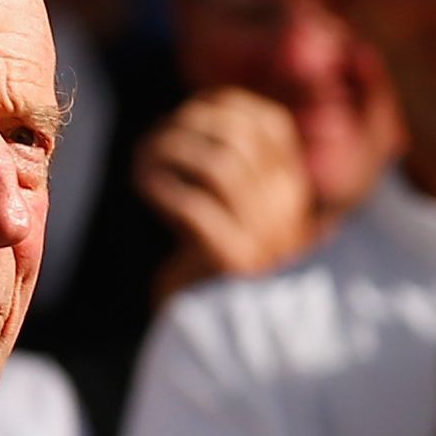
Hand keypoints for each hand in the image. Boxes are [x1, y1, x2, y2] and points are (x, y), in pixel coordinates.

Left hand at [135, 86, 319, 290]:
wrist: (215, 329)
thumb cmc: (213, 261)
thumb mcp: (240, 210)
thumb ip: (238, 170)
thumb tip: (202, 113)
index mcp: (292, 191)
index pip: (271, 125)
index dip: (226, 106)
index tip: (189, 112)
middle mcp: (284, 209)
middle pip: (240, 138)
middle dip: (189, 124)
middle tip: (157, 135)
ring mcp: (262, 236)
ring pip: (219, 165)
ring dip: (171, 150)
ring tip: (144, 157)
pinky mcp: (230, 261)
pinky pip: (192, 206)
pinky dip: (161, 186)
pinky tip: (143, 185)